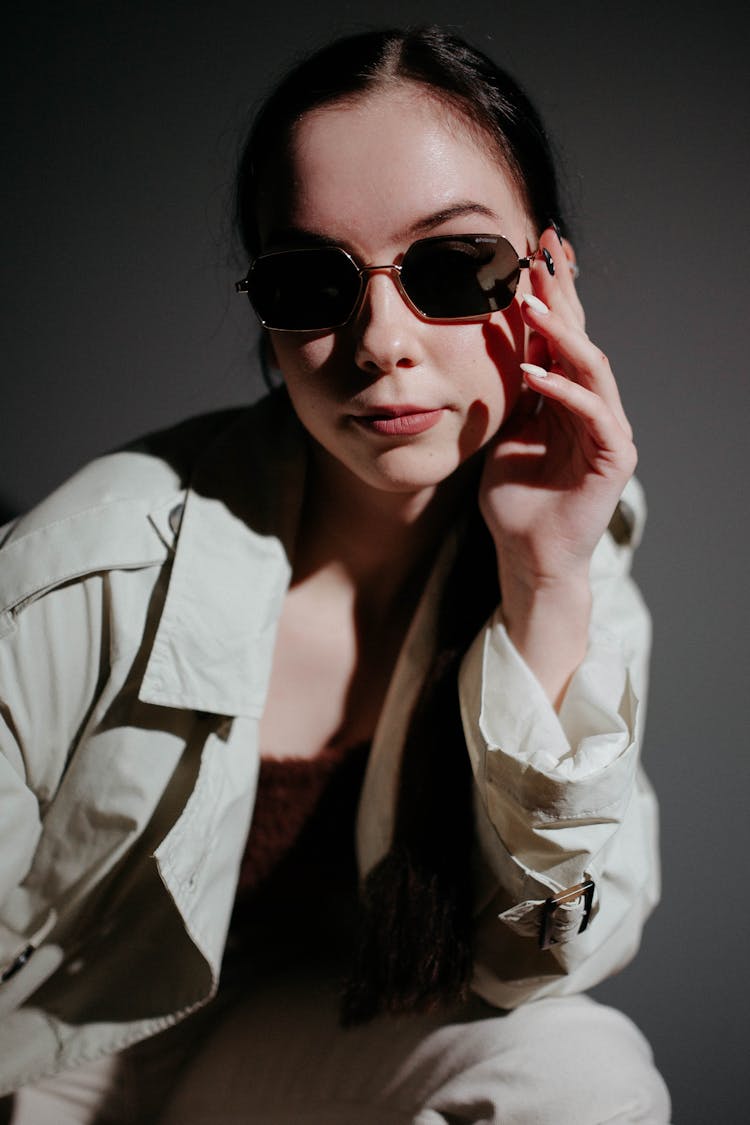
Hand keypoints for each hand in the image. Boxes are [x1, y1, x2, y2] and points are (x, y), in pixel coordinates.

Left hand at [478, 227, 636, 702]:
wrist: (527, 554)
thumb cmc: (513, 499)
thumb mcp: (500, 433)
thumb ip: (506, 393)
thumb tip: (490, 343)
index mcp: (565, 398)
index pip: (559, 336)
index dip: (547, 294)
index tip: (529, 251)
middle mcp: (592, 406)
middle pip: (579, 338)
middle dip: (561, 294)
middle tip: (544, 249)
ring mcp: (607, 429)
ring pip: (591, 367)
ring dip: (560, 333)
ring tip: (530, 301)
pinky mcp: (612, 457)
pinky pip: (591, 413)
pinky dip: (562, 390)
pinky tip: (534, 370)